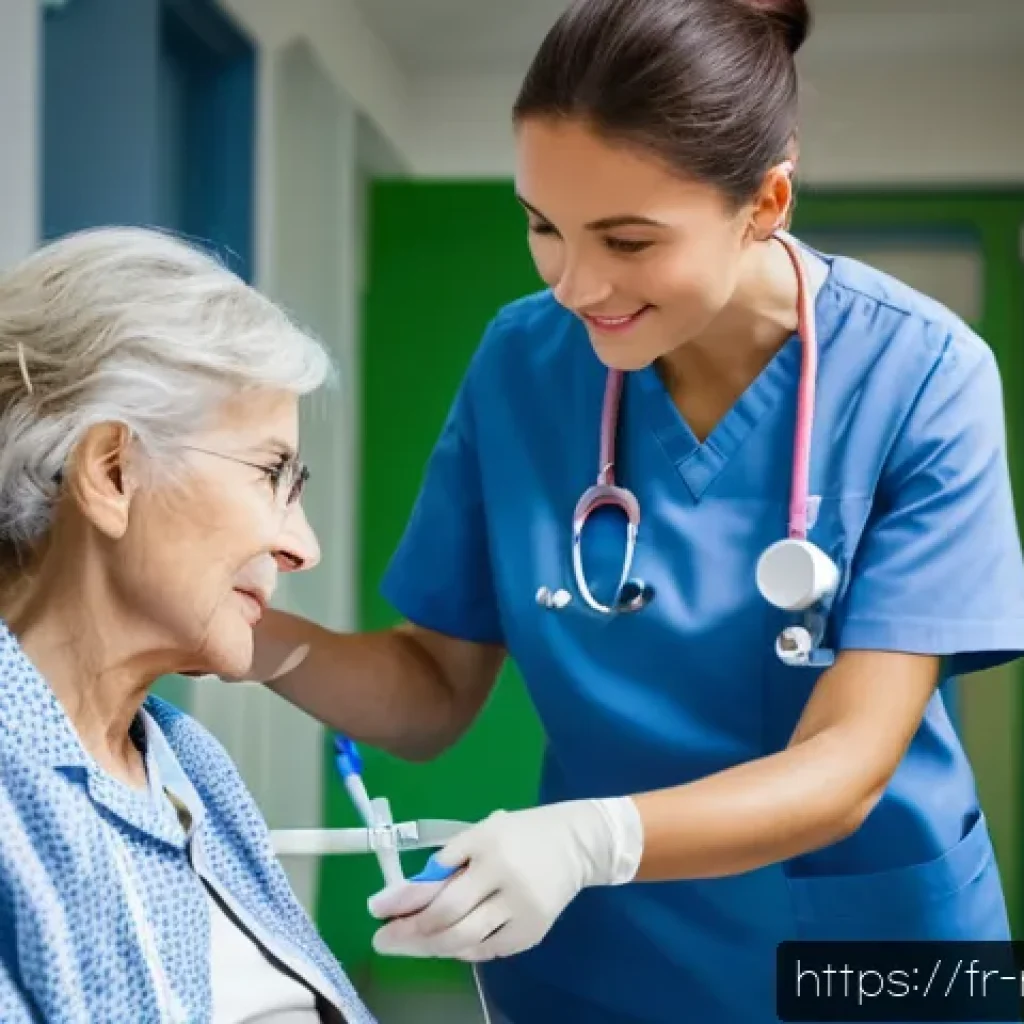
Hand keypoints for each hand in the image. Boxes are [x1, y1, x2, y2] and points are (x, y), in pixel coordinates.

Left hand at [367, 797, 642, 961]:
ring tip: (406, 945)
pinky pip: (487, 949)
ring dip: (429, 946)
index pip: (436, 876)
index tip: (375, 909)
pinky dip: (462, 949)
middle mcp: (504, 875)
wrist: (576, 843)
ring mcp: (521, 908)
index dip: (403, 897)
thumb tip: (406, 896)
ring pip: (464, 939)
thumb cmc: (519, 834)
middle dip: (409, 930)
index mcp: (488, 842)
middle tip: (383, 939)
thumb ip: (450, 862)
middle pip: (447, 915)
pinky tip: (445, 945)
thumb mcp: (483, 834)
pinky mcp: (532, 931)